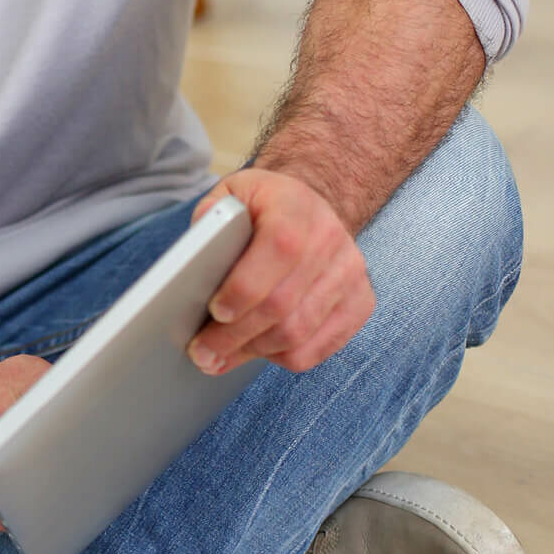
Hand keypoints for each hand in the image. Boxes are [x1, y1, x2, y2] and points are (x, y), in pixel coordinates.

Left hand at [186, 168, 374, 376]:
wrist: (308, 207)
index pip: (279, 249)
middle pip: (284, 303)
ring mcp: (350, 273)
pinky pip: (319, 347)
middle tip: (202, 352)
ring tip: (218, 358)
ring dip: (253, 352)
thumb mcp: (231, 195)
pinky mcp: (360, 303)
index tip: (215, 311)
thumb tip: (194, 259)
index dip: (245, 287)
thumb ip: (210, 220)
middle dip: (235, 335)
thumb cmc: (261, 206)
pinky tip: (256, 351)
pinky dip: (282, 357)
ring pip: (299, 332)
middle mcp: (330, 239)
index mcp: (295, 207)